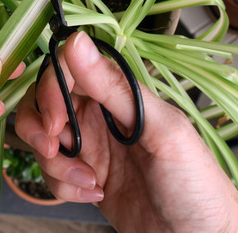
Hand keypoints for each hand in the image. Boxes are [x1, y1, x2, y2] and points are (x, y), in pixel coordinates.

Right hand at [15, 31, 237, 232]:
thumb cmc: (197, 185)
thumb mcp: (161, 130)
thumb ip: (116, 87)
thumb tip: (78, 43)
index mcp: (123, 94)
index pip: (69, 70)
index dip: (52, 90)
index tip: (55, 119)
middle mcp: (104, 116)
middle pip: (46, 102)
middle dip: (40, 126)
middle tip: (55, 148)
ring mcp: (94, 147)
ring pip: (45, 139)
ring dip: (55, 163)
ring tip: (88, 181)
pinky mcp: (87, 178)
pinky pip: (53, 173)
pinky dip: (64, 186)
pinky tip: (95, 193)